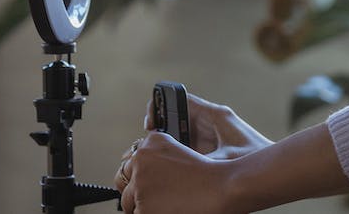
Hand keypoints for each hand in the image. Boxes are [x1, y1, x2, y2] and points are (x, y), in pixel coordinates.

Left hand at [119, 131, 235, 213]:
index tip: (151, 182)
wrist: (224, 188)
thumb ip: (159, 154)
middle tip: (157, 196)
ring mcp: (140, 184)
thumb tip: (140, 166)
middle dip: (136, 190)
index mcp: (151, 143)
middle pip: (123, 180)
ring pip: (129, 201)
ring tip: (168, 204)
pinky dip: (150, 213)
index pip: (130, 162)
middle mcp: (141, 160)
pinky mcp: (143, 206)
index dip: (140, 175)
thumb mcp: (183, 151)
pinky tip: (170, 209)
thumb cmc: (211, 174)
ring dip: (144, 204)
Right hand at [144, 92, 272, 159]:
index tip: (150, 122)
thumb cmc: (257, 158)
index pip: (180, 99)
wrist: (274, 170)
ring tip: (155, 160)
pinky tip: (167, 169)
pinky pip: (183, 150)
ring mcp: (207, 138)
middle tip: (146, 147)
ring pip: (176, 136)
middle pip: (174, 119)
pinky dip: (173, 157)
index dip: (160, 106)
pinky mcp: (207, 152)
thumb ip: (202, 159)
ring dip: (164, 146)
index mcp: (214, 115)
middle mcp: (208, 123)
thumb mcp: (226, 158)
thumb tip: (177, 162)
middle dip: (158, 132)